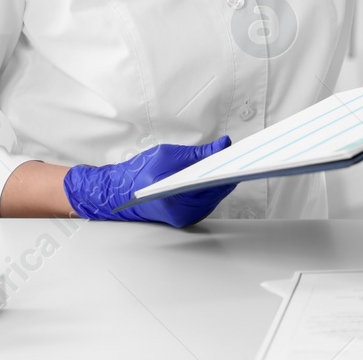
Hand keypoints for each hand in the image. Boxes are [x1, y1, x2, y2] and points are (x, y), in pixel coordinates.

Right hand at [63, 138, 237, 227]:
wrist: (120, 190)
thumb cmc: (139, 173)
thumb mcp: (169, 155)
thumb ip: (199, 153)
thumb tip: (224, 146)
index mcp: (177, 201)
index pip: (214, 186)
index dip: (230, 170)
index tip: (242, 158)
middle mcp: (184, 214)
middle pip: (218, 191)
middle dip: (228, 171)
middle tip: (239, 154)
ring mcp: (187, 216)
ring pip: (215, 195)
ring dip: (222, 178)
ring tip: (230, 159)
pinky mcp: (188, 214)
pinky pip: (208, 198)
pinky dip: (213, 185)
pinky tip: (217, 171)